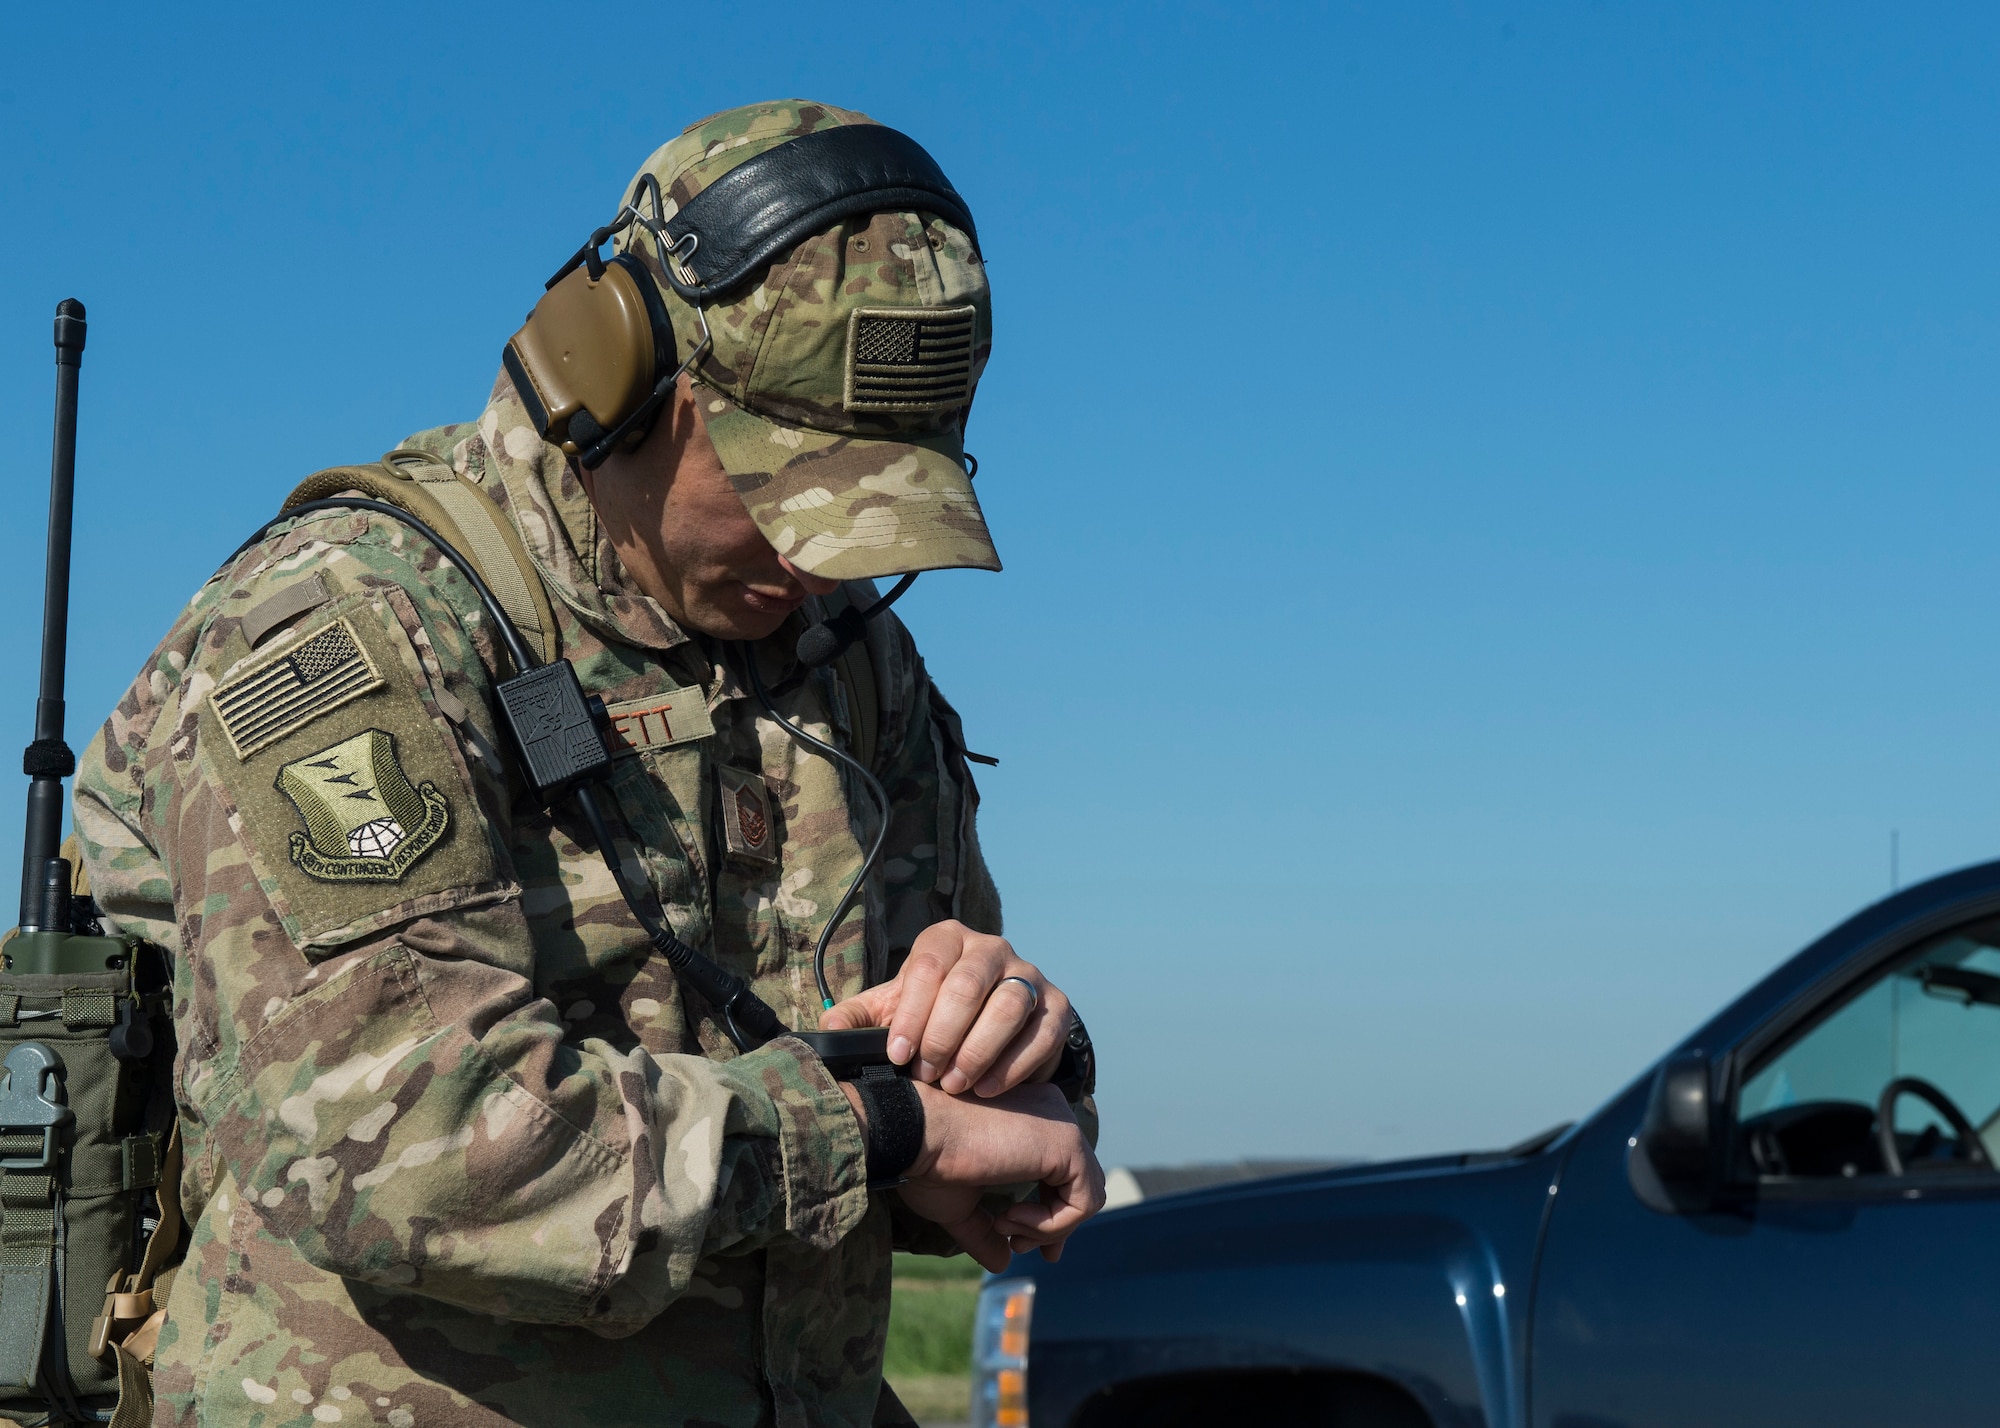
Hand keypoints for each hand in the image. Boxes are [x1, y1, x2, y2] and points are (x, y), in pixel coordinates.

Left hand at [820, 921, 1071, 1096]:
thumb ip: (859, 1019)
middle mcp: (991, 948)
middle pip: (969, 984)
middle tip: (927, 1074)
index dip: (912, 1013)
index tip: (898, 1056)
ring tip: (956, 1085)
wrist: (991, 1026)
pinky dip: (1015, 1064)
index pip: (928, 966)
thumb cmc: (932, 1015)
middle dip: (944, 1035)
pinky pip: (1043, 1031)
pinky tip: (989, 1089)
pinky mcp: (1057, 1005)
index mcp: (947, 939)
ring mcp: (1029, 974)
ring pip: (1010, 1005)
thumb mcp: (894, 1012)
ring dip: (979, 1050)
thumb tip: (827, 1031)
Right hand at [843, 1079, 1104, 1270]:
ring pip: (1086, 1195)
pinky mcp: (1066, 1145)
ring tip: (1004, 1226)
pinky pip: (1083, 1203)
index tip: (1022, 1244)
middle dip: (1056, 1225)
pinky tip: (1010, 1218)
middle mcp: (1053, 1112)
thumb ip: (985, 1230)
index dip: (1051, 1212)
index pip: (1062, 1170)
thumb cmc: (926, 1160)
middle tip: (1020, 1248)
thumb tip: (1002, 1263)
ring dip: (1047, 1227)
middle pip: (1080, 1182)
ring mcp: (1063, 1126)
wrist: (911, 1133)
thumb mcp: (959, 1203)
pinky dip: (1052, 1225)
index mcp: (1030, 1116)